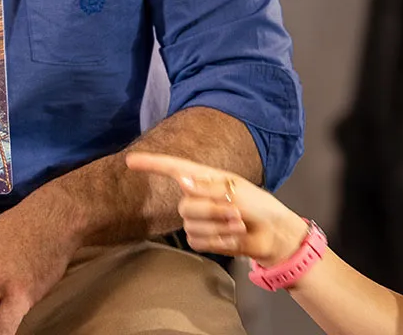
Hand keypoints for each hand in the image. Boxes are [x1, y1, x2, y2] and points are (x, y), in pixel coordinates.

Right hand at [125, 152, 308, 266]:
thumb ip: (208, 187)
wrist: (272, 233)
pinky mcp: (201, 239)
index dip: (151, 164)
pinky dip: (217, 240)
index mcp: (204, 178)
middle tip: (236, 212)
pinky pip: (196, 241)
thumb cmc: (258, 205)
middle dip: (212, 211)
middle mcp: (196, 196)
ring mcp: (197, 219)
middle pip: (186, 205)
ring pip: (190, 225)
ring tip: (238, 223)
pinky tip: (232, 237)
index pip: (171, 168)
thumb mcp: (237, 190)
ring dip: (218, 226)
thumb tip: (181, 180)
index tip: (130, 161)